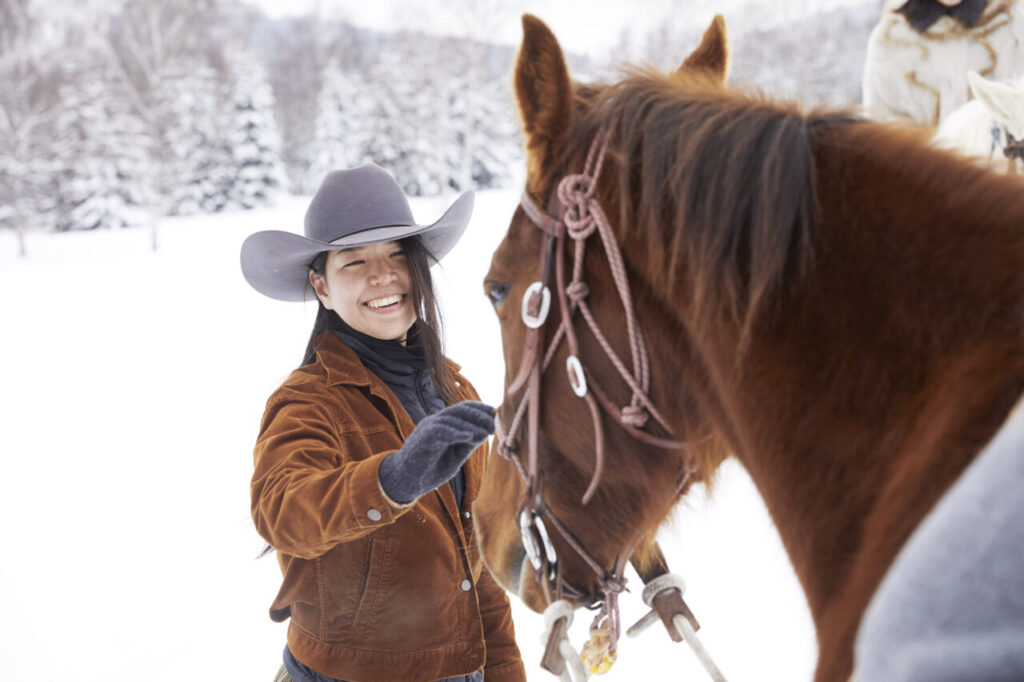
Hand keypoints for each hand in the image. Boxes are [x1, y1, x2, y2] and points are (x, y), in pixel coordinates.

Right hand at [378, 401, 494, 503]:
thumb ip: (468, 444)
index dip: (481, 410)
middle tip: (496, 422)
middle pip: (460, 410)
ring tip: (487, 431)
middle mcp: (435, 422)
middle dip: (480, 415)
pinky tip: (469, 437)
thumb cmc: (430, 469)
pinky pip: (440, 431)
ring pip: (452, 419)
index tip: (498, 414)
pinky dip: (455, 432)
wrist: (405, 482)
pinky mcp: (421, 439)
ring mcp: (427, 428)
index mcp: (444, 424)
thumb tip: (487, 432)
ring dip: (472, 425)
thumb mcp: (455, 456)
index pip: (464, 410)